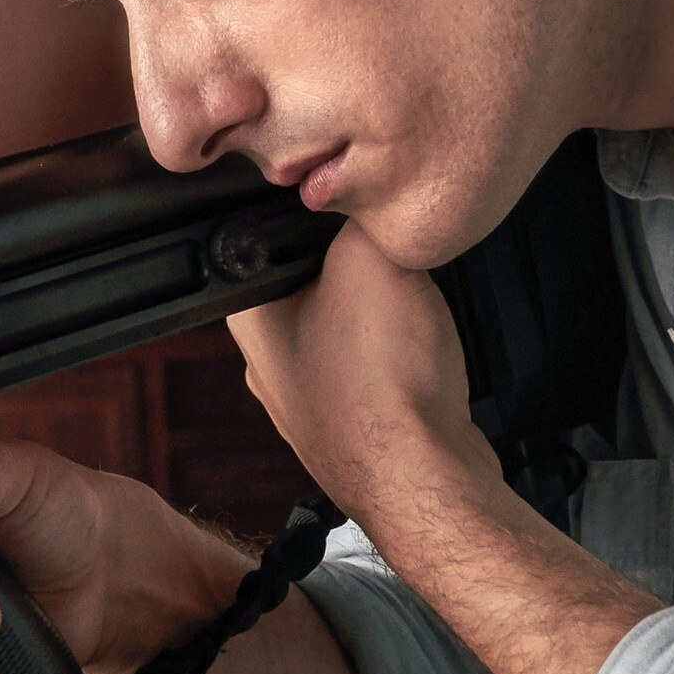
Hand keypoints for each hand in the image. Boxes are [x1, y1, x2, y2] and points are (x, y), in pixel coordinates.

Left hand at [227, 222, 500, 518]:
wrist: (425, 479)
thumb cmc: (382, 387)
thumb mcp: (369, 261)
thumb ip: (357, 214)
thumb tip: (360, 194)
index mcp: (248, 319)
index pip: (259, 238)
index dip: (307, 213)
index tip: (346, 211)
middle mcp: (265, 364)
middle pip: (306, 278)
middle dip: (350, 261)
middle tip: (385, 258)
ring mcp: (305, 400)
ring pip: (341, 323)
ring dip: (377, 308)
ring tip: (406, 309)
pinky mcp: (349, 423)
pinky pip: (369, 366)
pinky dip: (395, 353)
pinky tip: (417, 353)